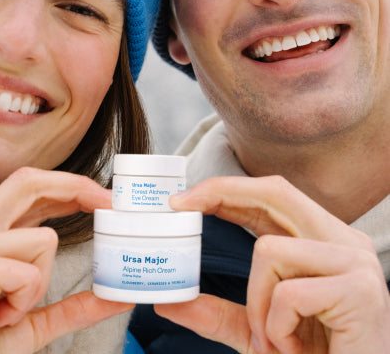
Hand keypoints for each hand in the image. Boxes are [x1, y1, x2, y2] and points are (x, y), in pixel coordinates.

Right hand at [0, 167, 132, 353]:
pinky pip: (30, 273)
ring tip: (8, 311)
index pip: (26, 189)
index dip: (67, 185)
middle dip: (76, 186)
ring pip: (44, 239)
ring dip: (39, 284)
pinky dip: (25, 301)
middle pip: (28, 182)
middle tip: (109, 203)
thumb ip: (72, 305)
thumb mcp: (33, 321)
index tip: (102, 197)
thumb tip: (115, 297)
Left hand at [154, 175, 389, 353]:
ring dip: (256, 303)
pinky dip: (276, 327)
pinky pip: (288, 292)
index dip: (226, 190)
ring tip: (274, 338)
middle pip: (274, 193)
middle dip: (221, 193)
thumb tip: (167, 302)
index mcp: (321, 241)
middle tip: (180, 205)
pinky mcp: (360, 290)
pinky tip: (294, 348)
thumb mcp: (257, 331)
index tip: (183, 198)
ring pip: (269, 249)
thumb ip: (216, 313)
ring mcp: (355, 262)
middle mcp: (342, 241)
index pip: (270, 198)